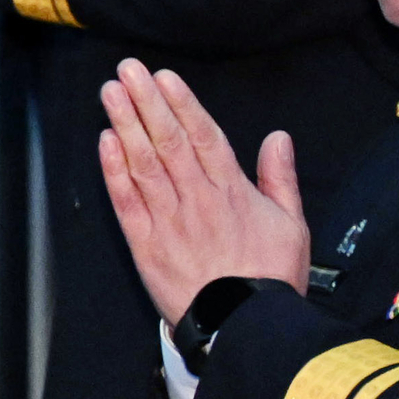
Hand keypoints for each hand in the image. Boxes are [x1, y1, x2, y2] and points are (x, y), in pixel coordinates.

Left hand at [99, 57, 307, 321]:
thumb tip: (277, 139)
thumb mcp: (292, 224)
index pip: (203, 135)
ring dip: (126, 124)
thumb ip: (280, 178)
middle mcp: (197, 198)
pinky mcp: (147, 246)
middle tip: (128, 70)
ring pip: (144, 163)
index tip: (164, 78)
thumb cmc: (270, 279)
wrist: (246, 328)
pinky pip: (127, 202)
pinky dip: (114, 171)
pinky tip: (106, 143)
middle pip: (168, 140)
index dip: (181, 103)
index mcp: (232, 191)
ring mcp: (169, 221)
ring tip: (111, 93)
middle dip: (146, 101)